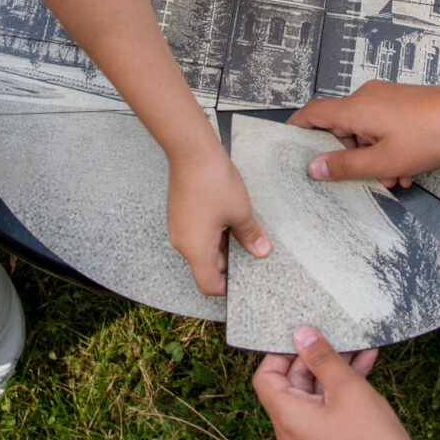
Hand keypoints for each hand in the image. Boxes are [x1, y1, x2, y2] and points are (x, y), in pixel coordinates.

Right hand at [166, 146, 270, 295]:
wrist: (191, 151)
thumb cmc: (213, 182)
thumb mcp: (240, 211)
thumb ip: (250, 235)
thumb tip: (261, 251)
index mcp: (195, 249)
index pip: (208, 285)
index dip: (227, 287)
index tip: (244, 277)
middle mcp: (182, 242)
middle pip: (205, 266)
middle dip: (228, 260)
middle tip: (248, 246)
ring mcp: (178, 227)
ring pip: (202, 248)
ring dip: (221, 243)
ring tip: (239, 226)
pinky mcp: (179, 213)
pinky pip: (196, 233)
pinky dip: (212, 231)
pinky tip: (227, 214)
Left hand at [254, 325, 418, 439]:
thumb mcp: (348, 389)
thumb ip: (323, 358)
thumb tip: (301, 333)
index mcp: (288, 417)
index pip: (266, 377)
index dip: (279, 352)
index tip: (301, 334)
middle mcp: (293, 430)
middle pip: (291, 383)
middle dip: (313, 357)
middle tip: (333, 333)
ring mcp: (310, 438)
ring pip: (314, 393)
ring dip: (333, 368)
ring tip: (354, 345)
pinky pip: (328, 407)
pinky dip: (343, 387)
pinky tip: (366, 364)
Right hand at [289, 82, 439, 186]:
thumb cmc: (433, 134)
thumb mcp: (384, 161)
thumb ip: (345, 166)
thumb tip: (314, 168)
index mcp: (356, 108)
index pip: (312, 113)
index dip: (297, 129)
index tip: (287, 144)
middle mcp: (367, 98)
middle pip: (341, 129)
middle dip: (351, 158)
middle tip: (366, 178)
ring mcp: (385, 99)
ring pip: (365, 133)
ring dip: (374, 158)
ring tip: (396, 177)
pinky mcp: (401, 104)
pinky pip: (382, 128)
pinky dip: (388, 149)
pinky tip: (407, 169)